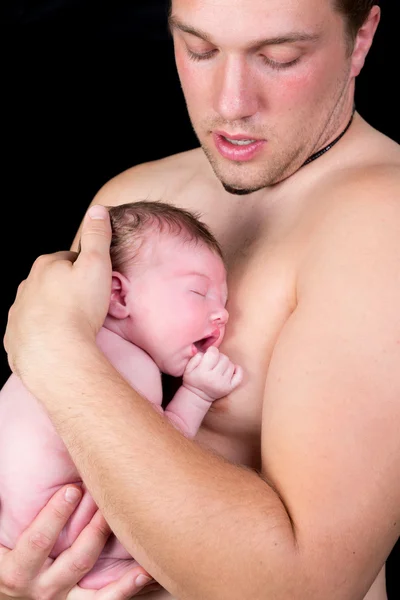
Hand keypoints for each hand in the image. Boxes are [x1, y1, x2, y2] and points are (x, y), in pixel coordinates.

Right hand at [0, 485, 154, 599]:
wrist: (8, 599)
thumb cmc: (5, 562)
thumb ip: (4, 514)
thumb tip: (6, 483)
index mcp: (17, 572)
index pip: (39, 541)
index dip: (55, 515)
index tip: (72, 489)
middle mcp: (42, 590)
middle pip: (76, 558)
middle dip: (94, 526)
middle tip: (108, 497)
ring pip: (94, 580)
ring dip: (111, 550)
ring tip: (126, 525)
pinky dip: (126, 587)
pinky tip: (143, 571)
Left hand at [4, 205, 111, 379]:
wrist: (56, 354)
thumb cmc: (79, 309)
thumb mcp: (96, 265)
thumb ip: (97, 236)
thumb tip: (97, 210)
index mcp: (45, 266)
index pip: (67, 260)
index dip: (84, 269)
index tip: (95, 282)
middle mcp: (26, 287)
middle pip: (50, 283)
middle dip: (66, 289)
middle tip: (88, 305)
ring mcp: (17, 314)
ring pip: (38, 307)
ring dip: (53, 312)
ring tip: (74, 326)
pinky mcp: (14, 339)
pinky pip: (29, 332)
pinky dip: (42, 334)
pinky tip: (58, 342)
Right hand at [183, 346, 242, 401]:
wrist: (198, 397)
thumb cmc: (193, 380)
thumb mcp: (188, 368)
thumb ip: (196, 357)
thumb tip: (207, 351)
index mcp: (203, 372)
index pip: (213, 353)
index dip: (212, 350)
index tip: (209, 354)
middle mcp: (215, 378)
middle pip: (224, 358)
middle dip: (219, 357)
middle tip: (213, 362)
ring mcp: (224, 383)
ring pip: (231, 364)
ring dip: (225, 364)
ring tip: (219, 368)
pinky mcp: (230, 388)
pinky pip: (239, 374)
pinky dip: (237, 369)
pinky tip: (229, 370)